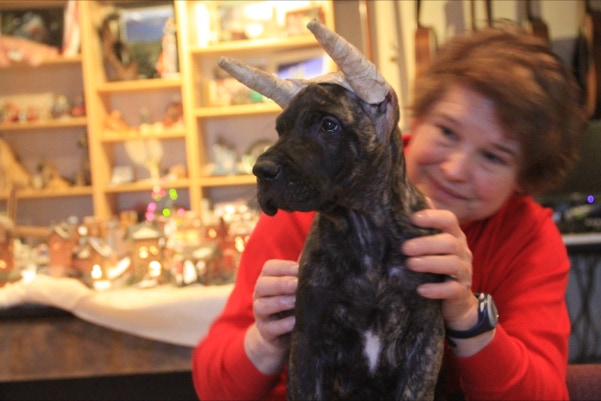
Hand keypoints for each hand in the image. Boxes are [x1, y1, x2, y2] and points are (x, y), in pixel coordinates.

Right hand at [244, 259, 297, 373]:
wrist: (281, 336)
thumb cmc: (292, 305)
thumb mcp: (295, 289)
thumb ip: (301, 274)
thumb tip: (317, 255)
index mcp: (267, 280)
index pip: (269, 268)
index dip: (284, 267)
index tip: (300, 269)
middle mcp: (259, 296)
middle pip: (262, 284)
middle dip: (280, 283)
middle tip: (297, 284)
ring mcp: (260, 315)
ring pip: (262, 306)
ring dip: (280, 302)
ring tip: (296, 302)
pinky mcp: (265, 333)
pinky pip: (270, 328)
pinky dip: (283, 324)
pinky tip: (295, 321)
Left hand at [401, 207, 476, 330]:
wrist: (455, 300)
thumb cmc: (436, 266)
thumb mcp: (431, 246)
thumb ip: (421, 228)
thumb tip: (406, 203)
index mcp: (453, 236)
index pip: (449, 220)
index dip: (433, 217)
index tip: (413, 218)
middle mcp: (461, 251)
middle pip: (449, 242)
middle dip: (426, 243)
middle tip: (404, 248)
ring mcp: (463, 271)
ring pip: (452, 264)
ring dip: (430, 263)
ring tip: (410, 264)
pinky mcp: (460, 292)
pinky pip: (452, 289)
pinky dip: (436, 289)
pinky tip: (421, 290)